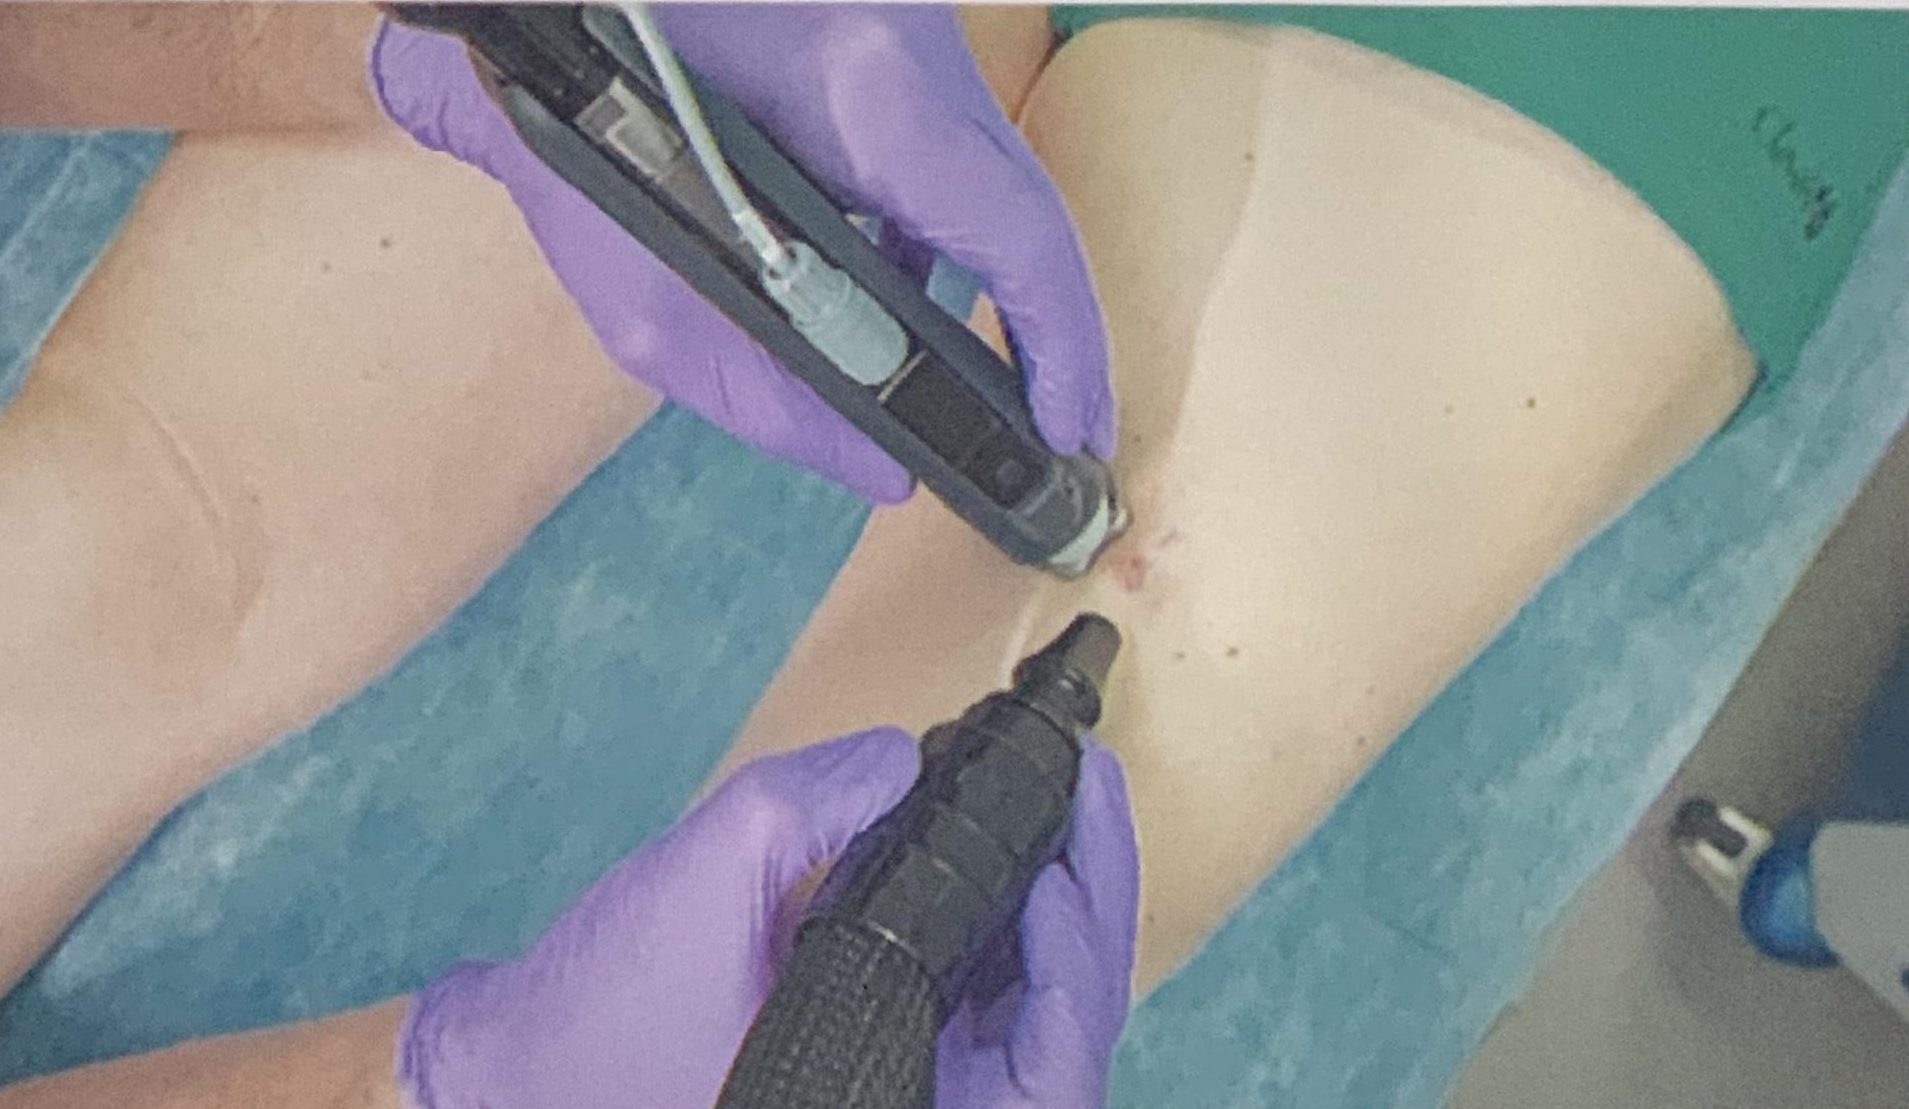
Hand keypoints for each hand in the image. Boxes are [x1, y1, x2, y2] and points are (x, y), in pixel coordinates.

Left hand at [369, 7, 1114, 503]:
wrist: (526, 15)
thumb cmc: (568, 144)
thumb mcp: (649, 306)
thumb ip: (773, 405)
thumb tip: (882, 471)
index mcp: (859, 98)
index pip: (1014, 232)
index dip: (1061, 344)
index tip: (1075, 430)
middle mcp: (907, 42)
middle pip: (1020, 204)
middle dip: (1043, 327)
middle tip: (1052, 424)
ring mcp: (901, 19)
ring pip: (982, 169)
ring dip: (978, 274)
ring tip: (973, 371)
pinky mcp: (882, 23)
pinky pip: (934, 138)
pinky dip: (923, 221)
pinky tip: (888, 279)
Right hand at [394, 729, 1139, 1108]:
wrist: (508, 1079)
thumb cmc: (597, 1021)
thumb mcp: (711, 876)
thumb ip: (822, 800)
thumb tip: (908, 761)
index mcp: (888, 1102)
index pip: (1049, 1063)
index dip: (1081, 948)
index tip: (1069, 844)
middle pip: (1055, 1033)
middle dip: (1085, 904)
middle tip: (1089, 789)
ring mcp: (894, 1096)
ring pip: (1020, 1021)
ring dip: (1049, 916)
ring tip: (1062, 806)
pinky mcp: (872, 1071)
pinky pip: (968, 1012)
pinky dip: (995, 934)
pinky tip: (995, 856)